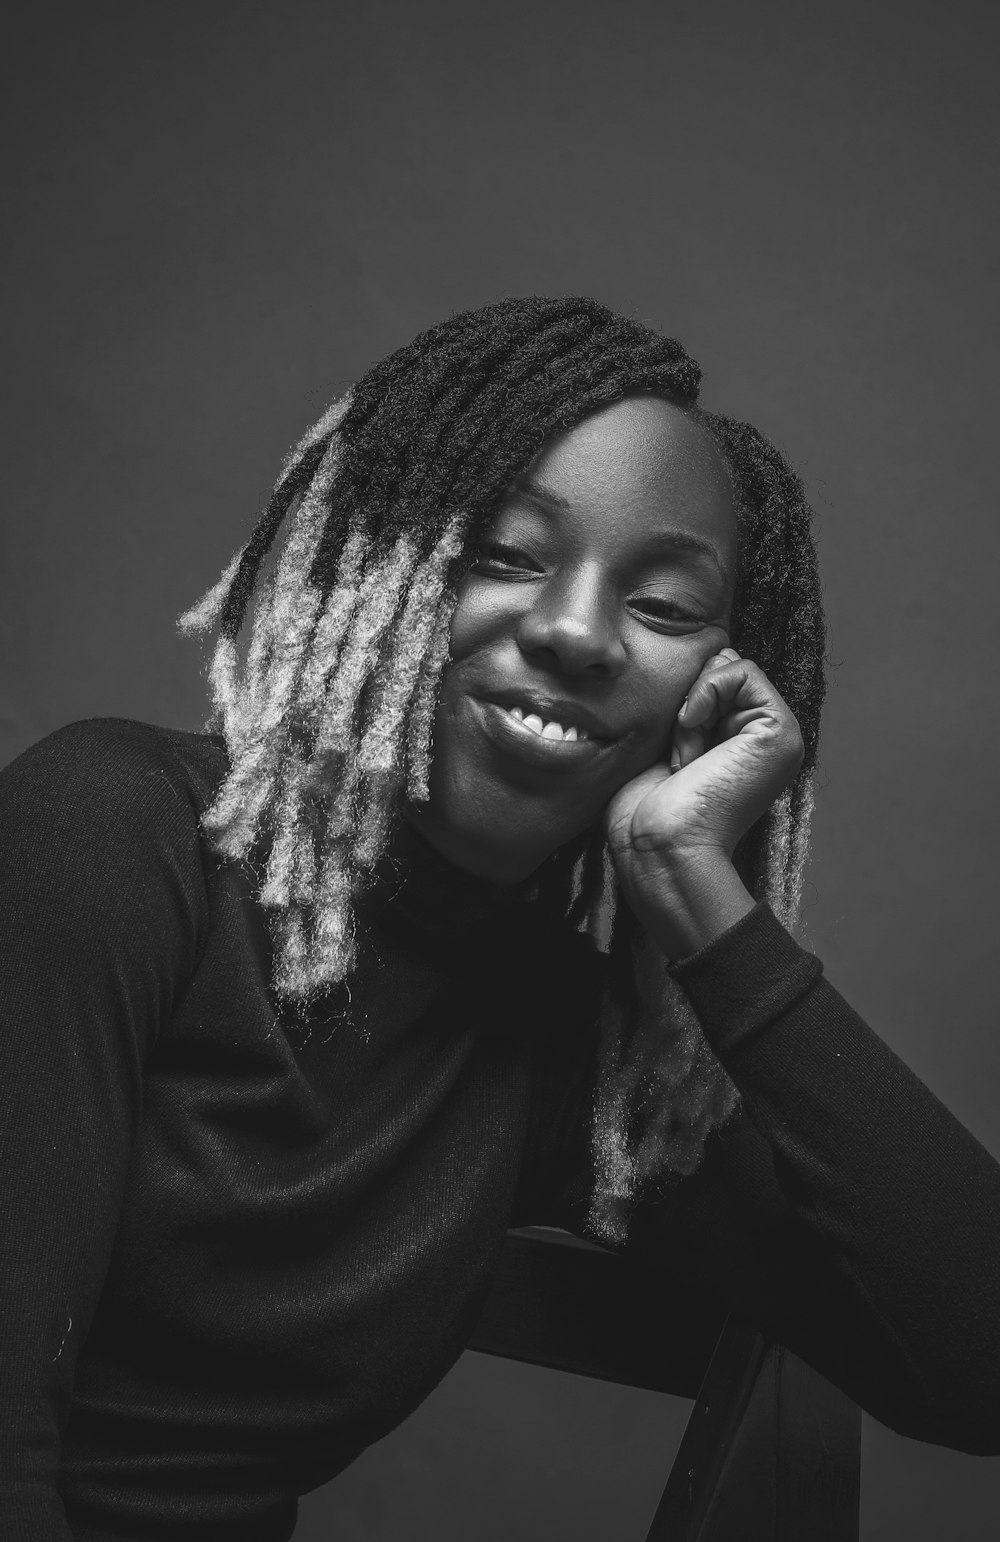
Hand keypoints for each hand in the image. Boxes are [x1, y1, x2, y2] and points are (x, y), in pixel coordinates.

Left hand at [603, 649, 803, 943]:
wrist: (659, 849)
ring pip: (730, 667)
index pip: (711, 679)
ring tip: (685, 753)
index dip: (679, 698)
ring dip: (693, 703)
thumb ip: (685, 707)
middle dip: (686, 698)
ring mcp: (776, 737)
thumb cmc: (646, 812)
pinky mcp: (781, 733)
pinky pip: (743, 670)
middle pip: (721, 668)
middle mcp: (761, 740)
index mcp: (737, 745)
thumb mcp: (661, 745)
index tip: (667, 749)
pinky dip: (707, 690)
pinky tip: (691, 730)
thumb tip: (702, 659)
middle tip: (676, 752)